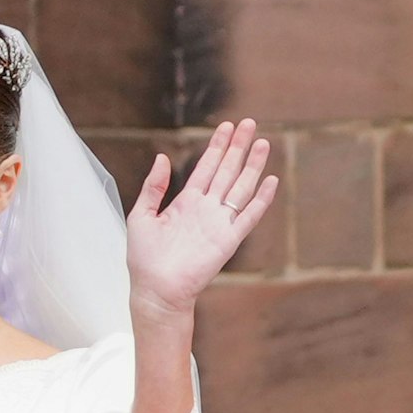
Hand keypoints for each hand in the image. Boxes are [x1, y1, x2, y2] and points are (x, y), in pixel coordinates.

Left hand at [126, 119, 277, 320]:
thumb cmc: (145, 258)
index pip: (206, 167)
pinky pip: (249, 216)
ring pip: (240, 187)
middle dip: (238, 147)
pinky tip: (270, 180)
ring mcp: (219, 222)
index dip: (217, 147)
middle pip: (226, 171)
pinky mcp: (229, 239)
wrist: (156, 288)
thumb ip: (153, 187)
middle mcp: (205, 208)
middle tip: (249, 123)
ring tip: (263, 142)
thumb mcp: (141, 215)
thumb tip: (162, 157)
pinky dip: (261, 199)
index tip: (227, 127)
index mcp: (185, 202)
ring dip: (252, 166)